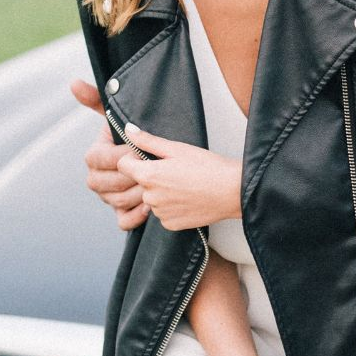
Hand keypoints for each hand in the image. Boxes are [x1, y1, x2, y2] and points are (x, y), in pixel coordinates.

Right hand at [71, 80, 147, 230]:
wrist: (155, 158)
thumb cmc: (133, 133)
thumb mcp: (117, 114)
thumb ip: (97, 98)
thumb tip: (73, 82)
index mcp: (94, 156)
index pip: (97, 159)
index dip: (119, 156)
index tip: (140, 150)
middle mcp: (96, 179)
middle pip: (107, 183)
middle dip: (131, 175)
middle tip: (152, 167)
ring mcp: (107, 198)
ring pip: (116, 201)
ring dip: (138, 193)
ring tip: (155, 182)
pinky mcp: (121, 214)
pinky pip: (124, 221)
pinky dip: (137, 215)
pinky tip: (151, 204)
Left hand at [118, 124, 242, 229]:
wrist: (232, 191)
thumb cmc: (207, 166)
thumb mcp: (177, 148)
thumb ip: (148, 140)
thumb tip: (128, 130)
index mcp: (149, 175)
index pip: (123, 165)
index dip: (134, 158)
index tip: (150, 156)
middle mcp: (150, 197)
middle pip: (140, 182)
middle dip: (151, 175)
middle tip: (175, 169)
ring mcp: (160, 213)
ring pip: (152, 198)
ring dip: (161, 191)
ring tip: (184, 183)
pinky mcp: (171, 225)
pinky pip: (163, 213)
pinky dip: (171, 206)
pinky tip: (187, 197)